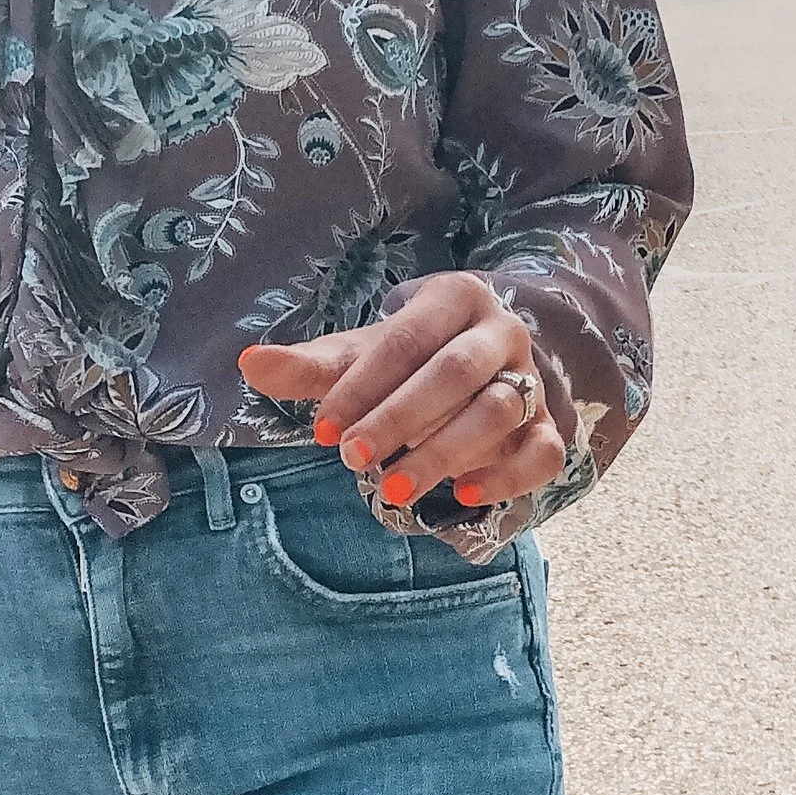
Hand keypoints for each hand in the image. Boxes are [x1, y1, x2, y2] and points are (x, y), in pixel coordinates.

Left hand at [237, 272, 566, 510]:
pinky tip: (461, 496)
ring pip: (498, 411)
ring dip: (443, 453)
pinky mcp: (547, 427)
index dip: (363, 387)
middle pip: (454, 373)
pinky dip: (507, 478)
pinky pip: (542, 453)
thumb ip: (308, 366)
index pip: (407, 340)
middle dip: (399, 420)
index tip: (324, 431)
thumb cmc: (406, 363)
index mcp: (455, 298)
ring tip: (391, 491)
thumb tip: (247, 364)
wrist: (473, 368)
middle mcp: (501, 333)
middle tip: (351, 461)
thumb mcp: (359, 357)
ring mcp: (531, 380)